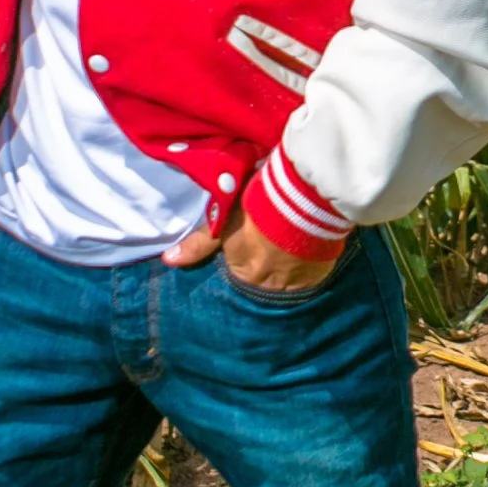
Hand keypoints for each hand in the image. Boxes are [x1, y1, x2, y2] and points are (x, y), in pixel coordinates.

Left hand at [163, 208, 336, 289]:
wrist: (303, 200)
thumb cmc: (256, 207)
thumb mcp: (224, 220)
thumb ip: (200, 243)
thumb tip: (168, 260)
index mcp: (243, 273)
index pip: (239, 274)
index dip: (245, 258)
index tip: (252, 244)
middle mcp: (268, 286)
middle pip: (264, 282)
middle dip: (266, 269)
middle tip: (272, 248)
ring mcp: (296, 283)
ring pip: (288, 282)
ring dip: (288, 269)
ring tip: (292, 249)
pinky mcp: (319, 276)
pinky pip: (311, 277)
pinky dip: (309, 267)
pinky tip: (309, 251)